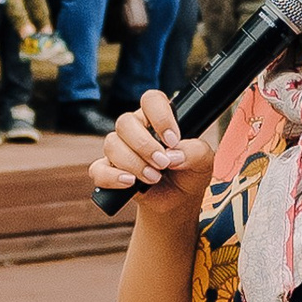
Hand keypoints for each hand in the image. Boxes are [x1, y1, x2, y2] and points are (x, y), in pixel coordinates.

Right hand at [92, 89, 214, 220]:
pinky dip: (112, 177)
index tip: (173, 140)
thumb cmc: (190, 173)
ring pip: (112, 144)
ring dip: (133, 163)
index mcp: (157, 118)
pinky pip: (98, 169)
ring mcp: (119, 149)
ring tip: (154, 177)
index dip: (160, 117)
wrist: (178, 201)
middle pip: (125, 122)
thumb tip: (173, 155)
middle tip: (163, 163)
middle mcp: (135, 129)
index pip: (151, 100)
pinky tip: (130, 183)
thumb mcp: (204, 161)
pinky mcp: (108, 170)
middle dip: (145, 146)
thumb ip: (194, 151)